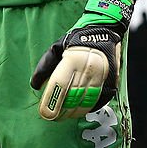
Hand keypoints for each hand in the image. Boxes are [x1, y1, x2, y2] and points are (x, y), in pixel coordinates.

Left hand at [30, 0, 133, 120]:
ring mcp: (102, 77)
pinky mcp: (111, 82)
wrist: (105, 30)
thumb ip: (45, 66)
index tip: (44, 112)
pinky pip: (98, 101)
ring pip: (85, 102)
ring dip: (73, 112)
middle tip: (51, 116)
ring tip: (63, 116)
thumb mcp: (56, 47)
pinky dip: (87, 108)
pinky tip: (78, 110)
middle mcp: (89, 69)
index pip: (60, 84)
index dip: (51, 100)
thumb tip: (35, 85)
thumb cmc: (76, 39)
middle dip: (60, 110)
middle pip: (72, 97)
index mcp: (73, 59)